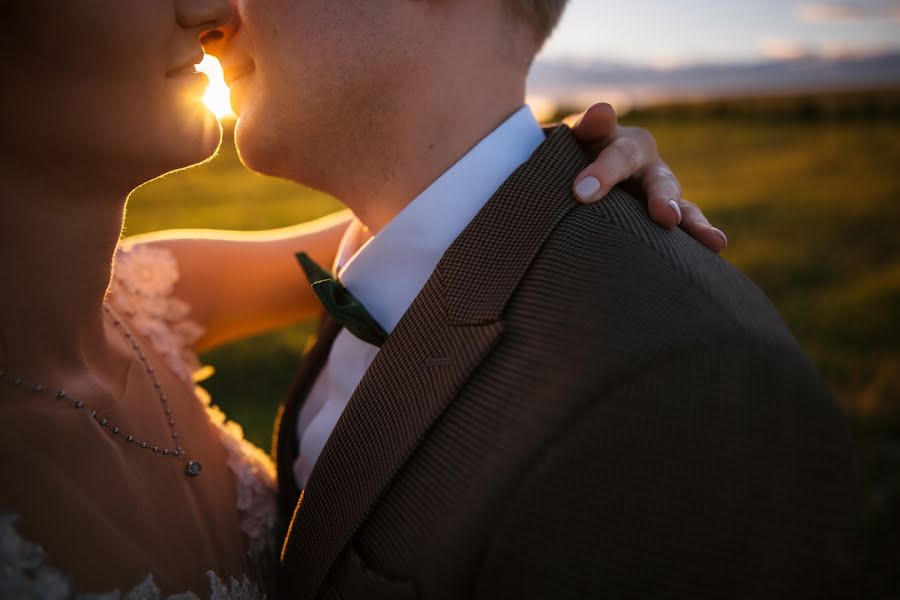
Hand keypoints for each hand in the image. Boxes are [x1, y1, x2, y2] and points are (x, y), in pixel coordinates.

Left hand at [569, 103, 727, 252]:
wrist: (577, 177)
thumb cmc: (577, 154)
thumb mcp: (579, 135)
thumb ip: (589, 125)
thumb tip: (603, 111)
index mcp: (632, 145)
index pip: (620, 156)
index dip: (603, 173)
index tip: (581, 193)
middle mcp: (653, 171)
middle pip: (662, 183)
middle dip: (664, 199)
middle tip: (666, 216)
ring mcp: (662, 199)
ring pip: (683, 210)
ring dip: (696, 225)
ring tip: (716, 241)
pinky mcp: (664, 224)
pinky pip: (683, 235)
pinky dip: (696, 243)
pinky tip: (713, 256)